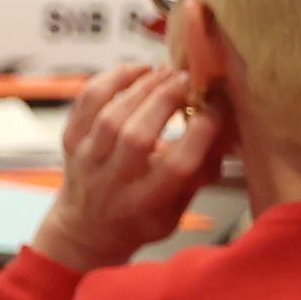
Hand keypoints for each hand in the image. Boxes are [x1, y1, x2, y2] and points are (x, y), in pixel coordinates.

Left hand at [31, 64, 230, 272]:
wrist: (85, 230)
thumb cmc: (141, 218)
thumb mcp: (178, 210)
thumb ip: (202, 174)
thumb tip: (229, 132)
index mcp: (147, 202)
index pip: (177, 164)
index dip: (202, 131)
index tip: (216, 107)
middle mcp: (114, 181)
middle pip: (137, 136)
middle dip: (167, 100)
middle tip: (189, 79)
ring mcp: (88, 160)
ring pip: (111, 117)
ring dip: (142, 87)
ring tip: (167, 72)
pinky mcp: (72, 141)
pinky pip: (85, 103)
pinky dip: (110, 80)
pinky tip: (136, 69)